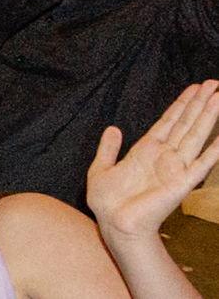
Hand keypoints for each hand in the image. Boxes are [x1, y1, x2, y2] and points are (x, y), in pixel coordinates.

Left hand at [88, 80, 218, 239]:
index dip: (182, 104)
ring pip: (195, 135)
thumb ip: (108, 148)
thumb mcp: (101, 168)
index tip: (195, 88)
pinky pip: (201, 163)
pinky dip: (214, 150)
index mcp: (146, 150)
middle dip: (200, 103)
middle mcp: (165, 156)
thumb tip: (113, 128)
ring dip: (208, 116)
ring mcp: (175, 167)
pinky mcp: (182, 182)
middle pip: (186, 123)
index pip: (169, 121)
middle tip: (214, 83)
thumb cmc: (107, 202)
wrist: (114, 224)